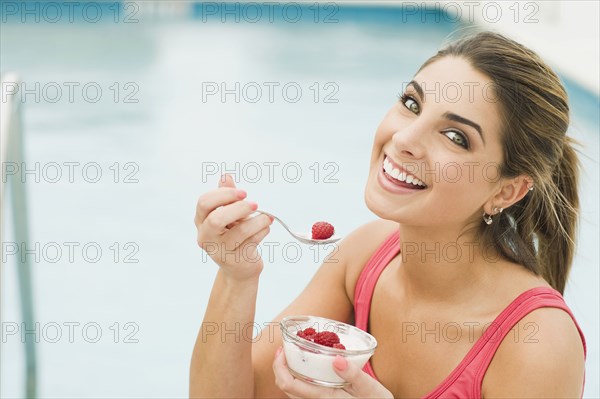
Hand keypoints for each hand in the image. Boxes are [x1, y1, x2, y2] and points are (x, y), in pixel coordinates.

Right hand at [195, 174, 272, 280]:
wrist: (240, 266)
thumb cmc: (234, 235)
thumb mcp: (230, 213)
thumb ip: (227, 196)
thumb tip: (226, 176)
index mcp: (201, 220)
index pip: (204, 203)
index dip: (224, 194)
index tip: (243, 193)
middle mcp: (205, 236)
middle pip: (216, 219)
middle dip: (239, 208)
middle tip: (255, 204)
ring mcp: (219, 251)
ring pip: (240, 232)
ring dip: (258, 221)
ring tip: (268, 217)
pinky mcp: (235, 261)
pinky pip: (252, 242)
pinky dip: (263, 231)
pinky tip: (266, 228)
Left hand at [272, 347, 393, 397]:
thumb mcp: (369, 387)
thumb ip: (353, 374)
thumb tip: (337, 358)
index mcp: (324, 397)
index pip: (289, 384)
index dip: (279, 366)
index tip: (281, 350)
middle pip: (286, 387)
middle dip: (279, 367)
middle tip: (283, 349)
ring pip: (293, 390)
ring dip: (287, 372)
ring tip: (292, 355)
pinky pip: (302, 391)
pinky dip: (298, 377)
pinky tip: (307, 366)